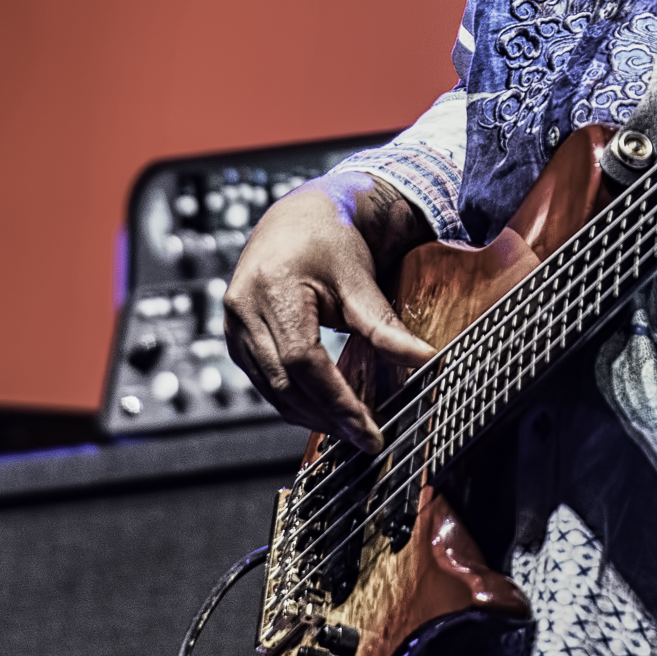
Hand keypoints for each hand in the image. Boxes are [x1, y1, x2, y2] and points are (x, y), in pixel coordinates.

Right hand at [223, 171, 434, 450]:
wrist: (297, 218)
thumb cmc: (328, 239)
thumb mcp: (358, 277)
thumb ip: (384, 325)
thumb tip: (425, 360)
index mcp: (272, 289)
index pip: (305, 362)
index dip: (338, 401)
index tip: (371, 430)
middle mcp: (243, 310)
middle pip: (284, 383)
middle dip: (327, 417)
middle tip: (367, 437)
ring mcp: (232, 326)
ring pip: (270, 391)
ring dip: (310, 416)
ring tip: (351, 429)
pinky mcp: (234, 338)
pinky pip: (263, 382)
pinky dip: (294, 401)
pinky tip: (325, 410)